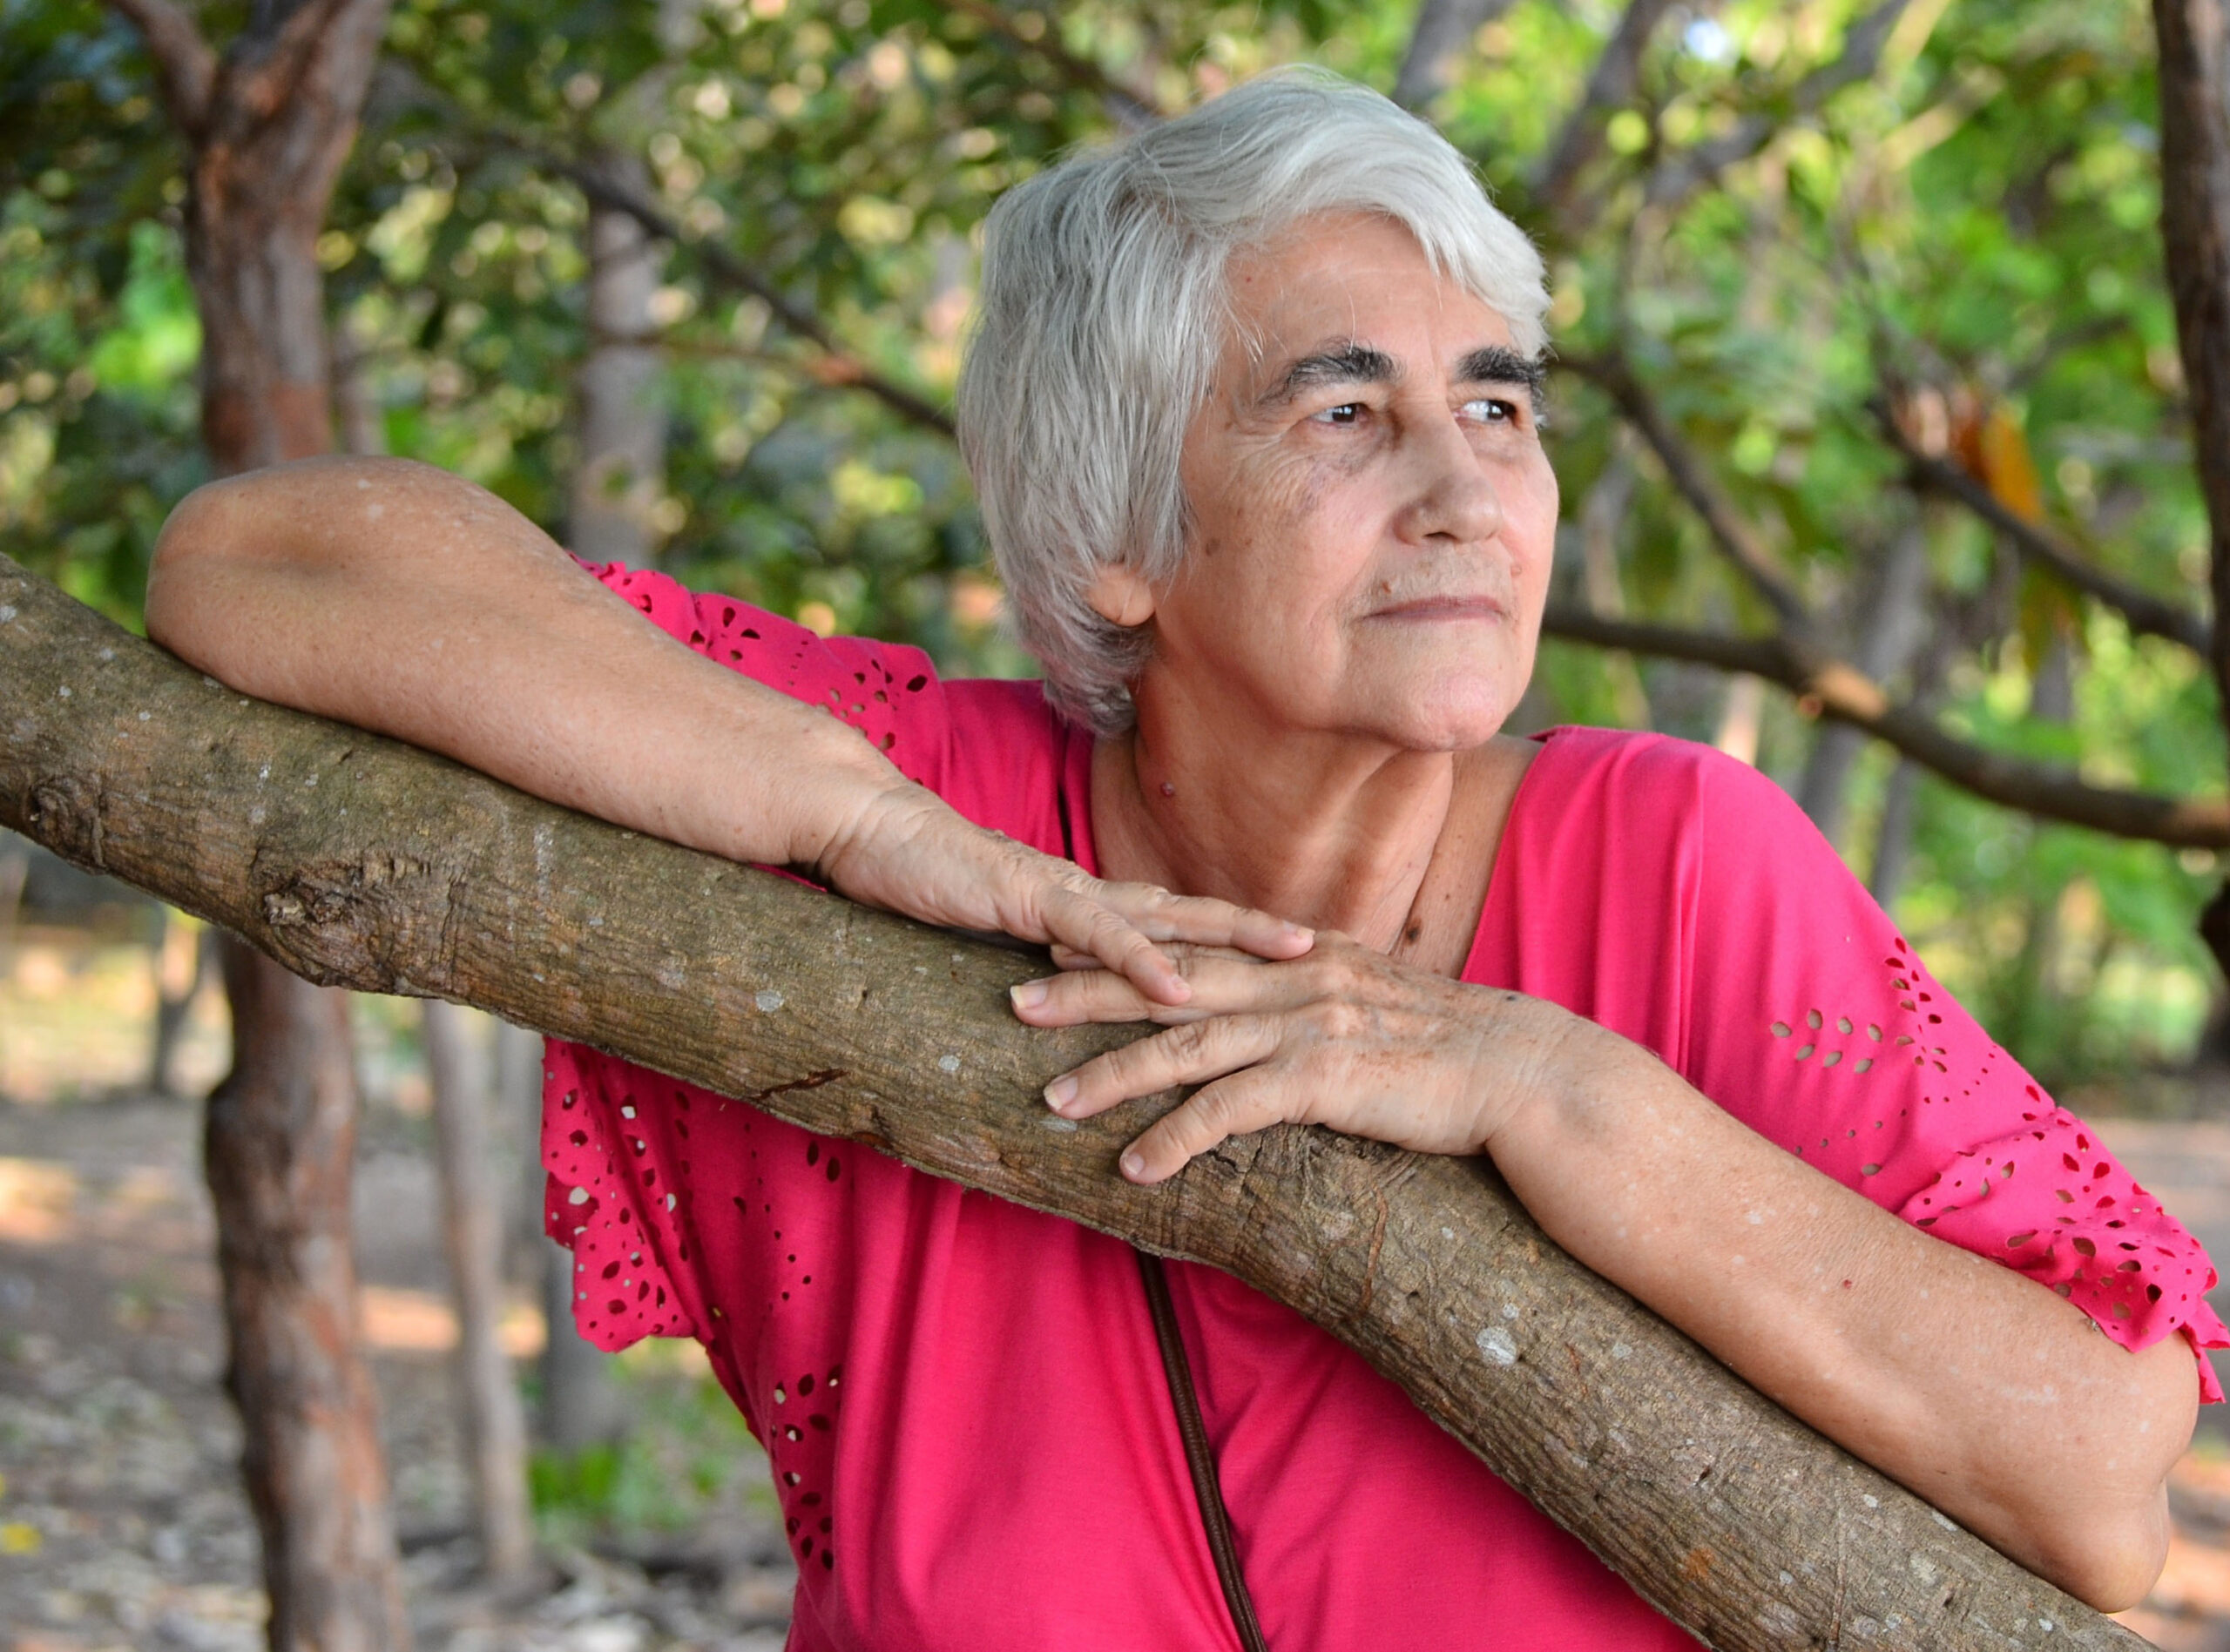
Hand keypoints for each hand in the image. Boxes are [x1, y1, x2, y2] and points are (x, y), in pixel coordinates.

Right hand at [813, 778, 1314, 1005]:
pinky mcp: (1027, 898)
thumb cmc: (927, 880)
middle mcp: (1093, 891)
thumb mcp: (998, 933)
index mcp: (1090, 901)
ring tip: (1299, 958)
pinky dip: (1141, 961)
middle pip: (1201, 913)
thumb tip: (1078, 998)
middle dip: (1271, 934)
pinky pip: (1097, 933)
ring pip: (1169, 917)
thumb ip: (1043, 959)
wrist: (869, 830)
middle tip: (1344, 952)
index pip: (1184, 921)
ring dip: (1237, 938)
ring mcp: (1066, 891)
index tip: (1307, 956)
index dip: (1246, 936)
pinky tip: (1180, 986)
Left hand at [1006, 933, 1577, 1180]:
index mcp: (1303, 958)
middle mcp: (1295, 979)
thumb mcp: (1378, 1006)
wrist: (1525, 1074)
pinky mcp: (1323, 1079)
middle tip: (1015, 1000)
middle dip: (1085, 991)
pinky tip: (1134, 1168)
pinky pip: (1229, 1112)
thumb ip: (1321, 1000)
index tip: (1058, 946)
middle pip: (1168, 983)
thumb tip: (1281, 1016)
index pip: (1194, 944)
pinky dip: (1175, 1138)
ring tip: (1049, 1100)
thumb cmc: (1454, 1053)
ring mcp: (1308, 1025)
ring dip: (1112, 1074)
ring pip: (1183, 1046)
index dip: (1122, 946)